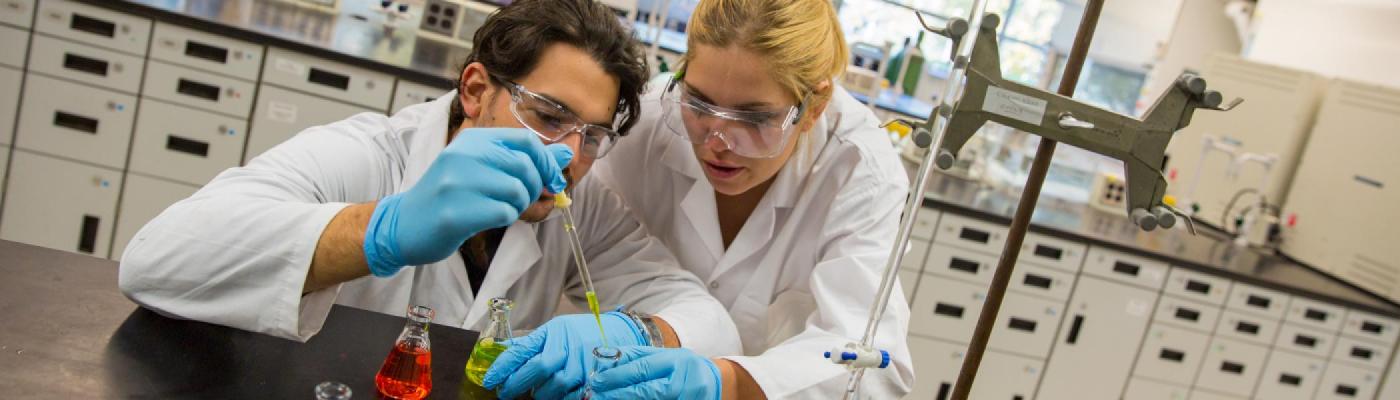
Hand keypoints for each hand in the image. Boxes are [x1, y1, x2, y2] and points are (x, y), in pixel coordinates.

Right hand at [362, 127, 571, 275]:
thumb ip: (523, 161)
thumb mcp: (482, 169)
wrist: (404, 223)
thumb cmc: (449, 197)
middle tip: (521, 200)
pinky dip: (504, 218)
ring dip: (519, 205)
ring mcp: (458, 182)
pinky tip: (487, 218)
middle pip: (526, 166)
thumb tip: (567, 153)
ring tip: (500, 208)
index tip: (550, 179)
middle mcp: (464, 155)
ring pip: (518, 190)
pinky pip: (504, 212)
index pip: (526, 141)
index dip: (546, 161)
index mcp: (472, 140)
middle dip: (534, 187)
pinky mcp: (456, 211)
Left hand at [482, 312, 648, 398]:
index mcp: (554, 332)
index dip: (502, 366)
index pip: (523, 349)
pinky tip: (557, 394)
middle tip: (506, 391)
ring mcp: (583, 362)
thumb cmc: (582, 332)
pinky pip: (571, 395)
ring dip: (541, 393)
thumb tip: (504, 352)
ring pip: (554, 386)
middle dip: (517, 384)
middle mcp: (568, 345)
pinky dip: (561, 397)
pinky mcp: (595, 377)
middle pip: (538, 368)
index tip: (488, 380)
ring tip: (538, 391)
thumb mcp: (556, 330)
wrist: (619, 332)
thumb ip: (532, 343)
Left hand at [584, 346, 721, 399]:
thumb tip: (608, 356)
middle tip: (597, 395)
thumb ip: (639, 356)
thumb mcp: (665, 356)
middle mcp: (684, 380)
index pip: (643, 368)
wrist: (711, 381)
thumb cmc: (682, 367)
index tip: (598, 380)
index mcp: (676, 360)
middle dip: (618, 394)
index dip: (618, 376)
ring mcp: (688, 398)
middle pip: (646, 390)